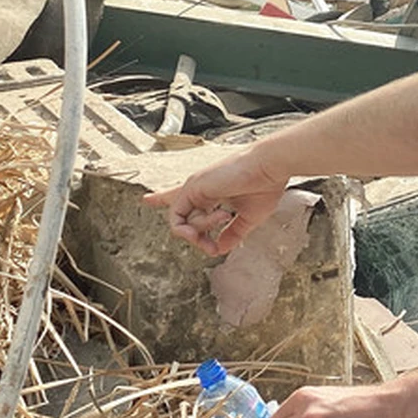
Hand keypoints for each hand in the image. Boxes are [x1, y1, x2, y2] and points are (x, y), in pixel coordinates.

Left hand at [144, 147, 290, 254]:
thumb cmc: (265, 186)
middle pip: (175, 205)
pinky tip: (207, 228)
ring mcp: (194, 187)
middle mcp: (200, 187)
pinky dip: (191, 231)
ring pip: (182, 221)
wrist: (270, 168)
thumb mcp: (248, 217)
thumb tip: (220, 249)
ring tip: (224, 222)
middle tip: (211, 245)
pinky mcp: (192, 188)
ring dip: (200, 234)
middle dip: (188, 231)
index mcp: (212, 191)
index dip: (164, 197)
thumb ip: (232, 234)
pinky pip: (179, 218)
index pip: (183, 195)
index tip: (147, 199)